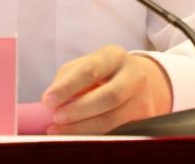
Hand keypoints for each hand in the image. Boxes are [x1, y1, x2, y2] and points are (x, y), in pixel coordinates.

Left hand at [41, 44, 172, 134]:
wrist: (144, 82)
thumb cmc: (105, 74)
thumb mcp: (88, 65)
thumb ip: (68, 78)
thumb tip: (52, 100)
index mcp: (114, 56)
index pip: (90, 70)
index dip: (67, 86)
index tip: (47, 100)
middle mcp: (133, 74)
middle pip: (108, 96)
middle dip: (79, 110)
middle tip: (56, 118)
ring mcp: (142, 98)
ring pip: (113, 118)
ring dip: (84, 128)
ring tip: (62, 131)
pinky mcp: (146, 118)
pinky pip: (119, 131)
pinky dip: (96, 136)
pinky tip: (80, 138)